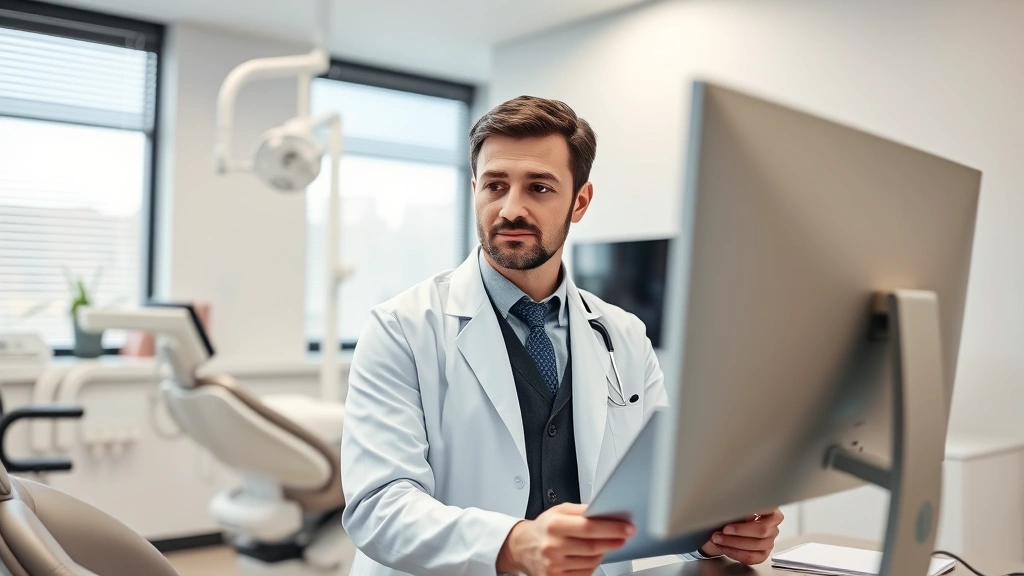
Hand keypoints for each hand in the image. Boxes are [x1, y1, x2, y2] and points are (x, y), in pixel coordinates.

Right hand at [497, 503, 634, 575]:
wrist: (522, 547)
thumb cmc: (544, 527)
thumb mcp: (559, 510)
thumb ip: (582, 510)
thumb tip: (605, 511)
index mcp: (554, 525)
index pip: (588, 527)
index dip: (611, 528)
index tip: (627, 528)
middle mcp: (552, 546)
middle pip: (592, 547)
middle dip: (613, 541)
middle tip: (624, 536)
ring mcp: (554, 565)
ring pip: (591, 562)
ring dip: (602, 553)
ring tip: (603, 544)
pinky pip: (584, 573)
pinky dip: (592, 565)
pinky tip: (589, 556)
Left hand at [700, 508, 783, 564]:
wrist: (723, 531)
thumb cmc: (731, 516)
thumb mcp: (734, 507)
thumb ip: (739, 508)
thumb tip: (734, 509)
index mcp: (770, 510)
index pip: (770, 508)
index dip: (755, 512)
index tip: (737, 513)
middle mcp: (772, 526)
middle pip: (762, 530)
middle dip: (740, 531)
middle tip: (724, 529)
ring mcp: (769, 541)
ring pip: (755, 545)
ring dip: (733, 542)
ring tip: (719, 539)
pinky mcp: (762, 555)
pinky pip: (751, 557)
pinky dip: (734, 552)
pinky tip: (724, 547)